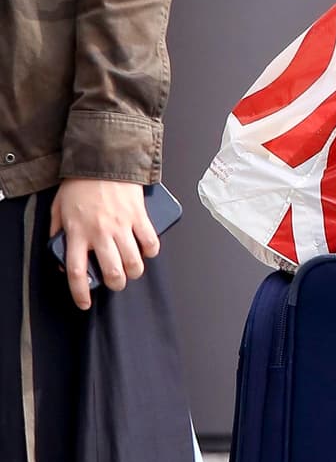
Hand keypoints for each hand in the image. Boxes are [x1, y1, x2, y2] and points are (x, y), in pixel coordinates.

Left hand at [50, 179, 160, 310]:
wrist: (102, 158)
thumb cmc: (80, 183)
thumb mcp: (58, 209)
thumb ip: (57, 233)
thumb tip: (61, 257)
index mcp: (77, 233)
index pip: (76, 273)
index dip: (80, 293)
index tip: (84, 303)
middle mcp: (99, 233)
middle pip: (112, 273)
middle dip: (116, 284)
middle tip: (116, 282)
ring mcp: (121, 225)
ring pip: (134, 262)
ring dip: (134, 272)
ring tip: (132, 270)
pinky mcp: (139, 215)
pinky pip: (150, 242)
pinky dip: (151, 251)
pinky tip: (147, 251)